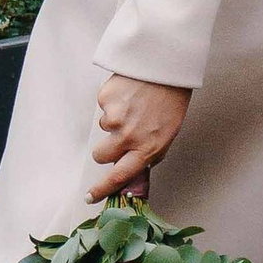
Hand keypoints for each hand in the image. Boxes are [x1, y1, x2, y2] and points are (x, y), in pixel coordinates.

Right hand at [90, 74, 189, 201]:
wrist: (166, 66)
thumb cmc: (171, 101)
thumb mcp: (168, 134)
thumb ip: (150, 154)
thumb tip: (134, 174)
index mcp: (147, 148)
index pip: (120, 176)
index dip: (103, 189)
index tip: (91, 196)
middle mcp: (129, 136)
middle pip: (100, 155)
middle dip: (106, 149)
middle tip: (121, 134)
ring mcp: (115, 117)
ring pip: (103, 128)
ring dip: (114, 120)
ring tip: (134, 105)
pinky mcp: (105, 99)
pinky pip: (103, 106)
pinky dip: (113, 101)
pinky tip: (129, 93)